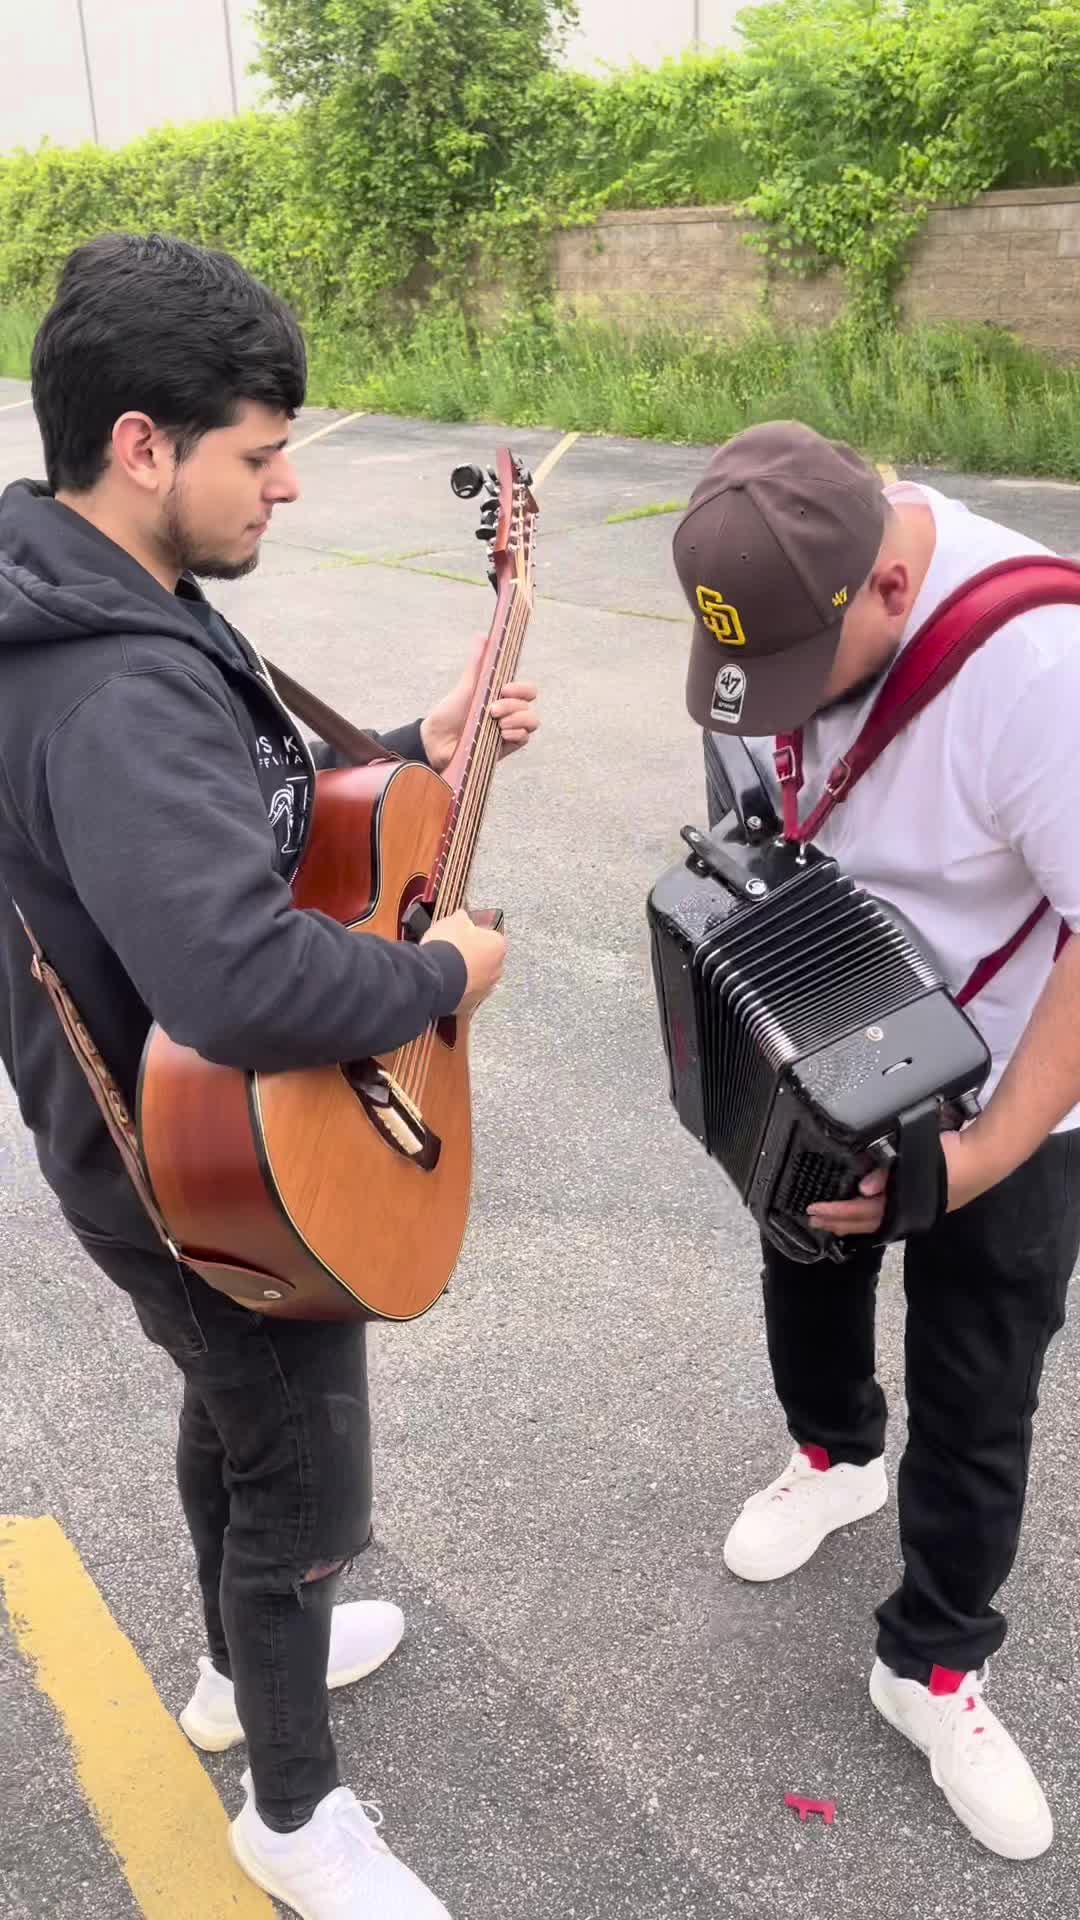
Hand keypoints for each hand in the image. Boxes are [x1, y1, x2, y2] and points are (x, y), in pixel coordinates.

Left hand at [420, 633, 538, 774]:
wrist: (437, 741)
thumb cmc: (450, 713)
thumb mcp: (466, 686)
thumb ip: (477, 664)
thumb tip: (483, 636)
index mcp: (502, 697)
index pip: (528, 690)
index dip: (522, 688)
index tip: (504, 689)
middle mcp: (509, 713)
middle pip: (529, 706)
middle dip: (513, 706)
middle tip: (492, 710)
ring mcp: (509, 730)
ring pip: (531, 722)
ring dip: (517, 720)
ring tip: (497, 723)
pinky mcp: (507, 747)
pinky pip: (524, 739)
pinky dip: (515, 734)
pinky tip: (501, 734)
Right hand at [422, 907, 505, 1016]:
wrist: (436, 976)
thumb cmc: (449, 945)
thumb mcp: (454, 920)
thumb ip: (462, 917)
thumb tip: (462, 916)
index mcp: (498, 946)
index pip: (491, 937)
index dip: (475, 934)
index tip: (463, 934)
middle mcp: (497, 969)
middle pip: (486, 959)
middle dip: (473, 956)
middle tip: (454, 950)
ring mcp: (485, 989)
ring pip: (476, 978)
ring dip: (465, 973)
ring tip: (447, 967)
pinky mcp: (470, 1004)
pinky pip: (465, 993)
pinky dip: (457, 988)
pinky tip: (444, 981)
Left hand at [805, 1124, 1006, 1238]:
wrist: (985, 1156)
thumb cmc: (951, 1154)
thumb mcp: (916, 1157)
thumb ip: (888, 1172)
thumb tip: (863, 1189)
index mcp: (906, 1205)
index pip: (864, 1213)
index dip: (838, 1212)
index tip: (814, 1209)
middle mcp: (910, 1214)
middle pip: (867, 1223)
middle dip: (838, 1222)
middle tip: (812, 1219)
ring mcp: (917, 1211)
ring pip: (877, 1222)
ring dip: (852, 1221)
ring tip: (829, 1222)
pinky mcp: (922, 1204)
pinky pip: (889, 1216)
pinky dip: (870, 1217)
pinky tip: (860, 1214)